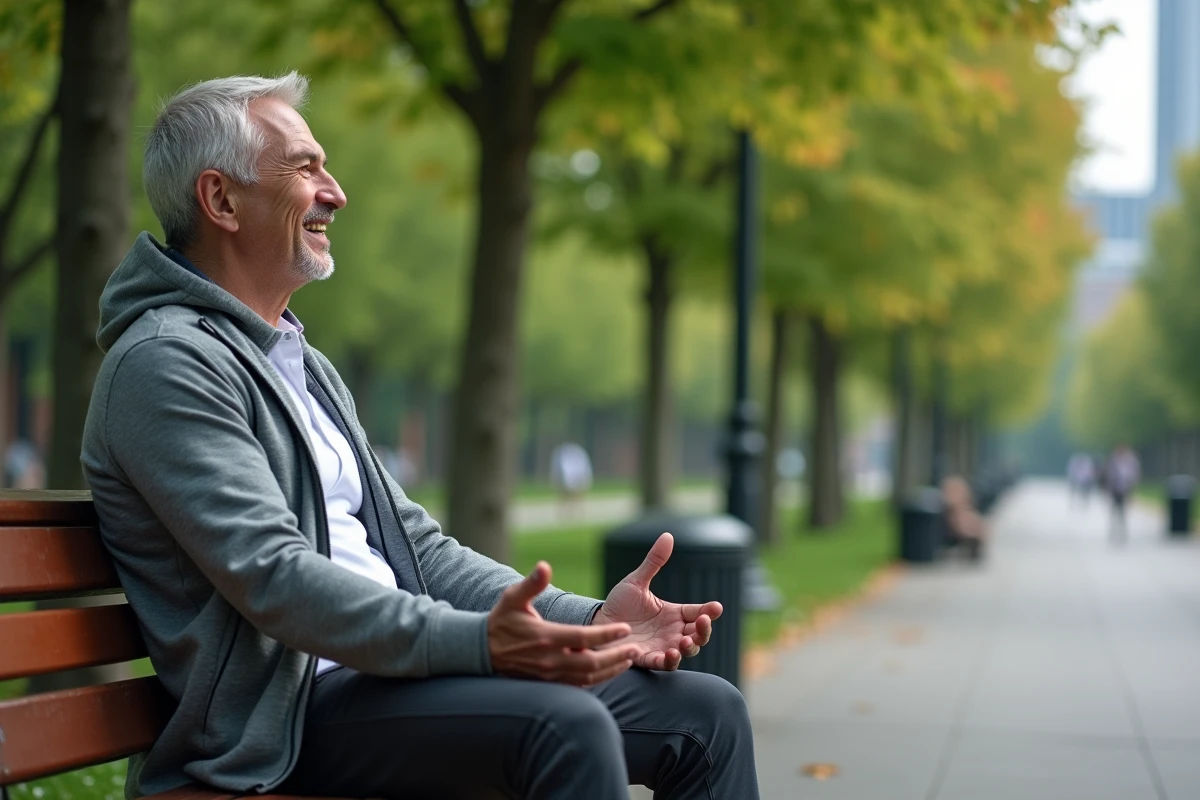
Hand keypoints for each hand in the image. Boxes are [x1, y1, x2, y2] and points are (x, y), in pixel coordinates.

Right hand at [488, 561, 638, 685]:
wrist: (481, 651)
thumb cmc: (501, 620)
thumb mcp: (513, 598)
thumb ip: (532, 583)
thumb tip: (545, 566)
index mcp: (544, 637)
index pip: (582, 637)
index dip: (606, 634)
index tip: (626, 629)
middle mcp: (548, 660)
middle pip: (590, 663)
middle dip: (615, 657)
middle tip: (635, 649)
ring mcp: (548, 675)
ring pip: (586, 678)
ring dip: (610, 670)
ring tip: (628, 660)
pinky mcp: (548, 683)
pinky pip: (578, 685)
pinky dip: (596, 679)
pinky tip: (609, 670)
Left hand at [593, 533, 722, 670]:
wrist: (598, 624)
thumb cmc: (619, 604)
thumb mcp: (636, 581)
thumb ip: (653, 562)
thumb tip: (667, 535)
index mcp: (673, 613)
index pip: (697, 612)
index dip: (709, 611)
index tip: (716, 607)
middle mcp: (672, 631)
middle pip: (699, 634)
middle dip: (704, 630)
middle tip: (702, 622)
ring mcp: (663, 646)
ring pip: (687, 651)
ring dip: (690, 647)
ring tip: (686, 641)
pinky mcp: (648, 659)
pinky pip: (664, 664)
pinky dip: (670, 661)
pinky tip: (670, 653)